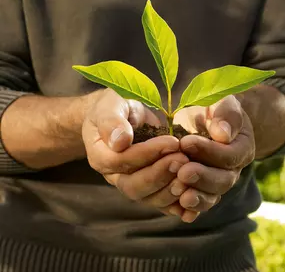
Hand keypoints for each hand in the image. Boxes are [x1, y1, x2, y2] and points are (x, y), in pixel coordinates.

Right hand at [82, 89, 189, 214]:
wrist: (122, 117)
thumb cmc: (115, 108)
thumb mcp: (110, 106)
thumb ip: (111, 121)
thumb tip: (120, 141)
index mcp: (100, 155)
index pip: (120, 161)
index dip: (146, 154)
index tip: (171, 142)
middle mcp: (113, 175)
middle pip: (134, 186)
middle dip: (160, 174)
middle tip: (182, 159)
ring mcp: (130, 183)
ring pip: (148, 198)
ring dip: (170, 188)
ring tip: (190, 172)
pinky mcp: (147, 188)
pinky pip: (161, 202)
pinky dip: (177, 202)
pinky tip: (193, 194)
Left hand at [174, 95, 254, 221]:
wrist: (205, 123)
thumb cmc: (212, 111)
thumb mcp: (221, 104)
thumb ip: (225, 115)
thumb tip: (222, 134)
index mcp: (240, 148)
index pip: (229, 155)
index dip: (209, 151)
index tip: (186, 142)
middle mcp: (231, 170)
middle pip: (221, 181)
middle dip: (201, 177)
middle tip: (182, 172)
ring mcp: (216, 183)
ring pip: (211, 196)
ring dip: (196, 197)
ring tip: (180, 194)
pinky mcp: (201, 190)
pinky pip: (199, 203)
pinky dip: (190, 209)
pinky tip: (181, 212)